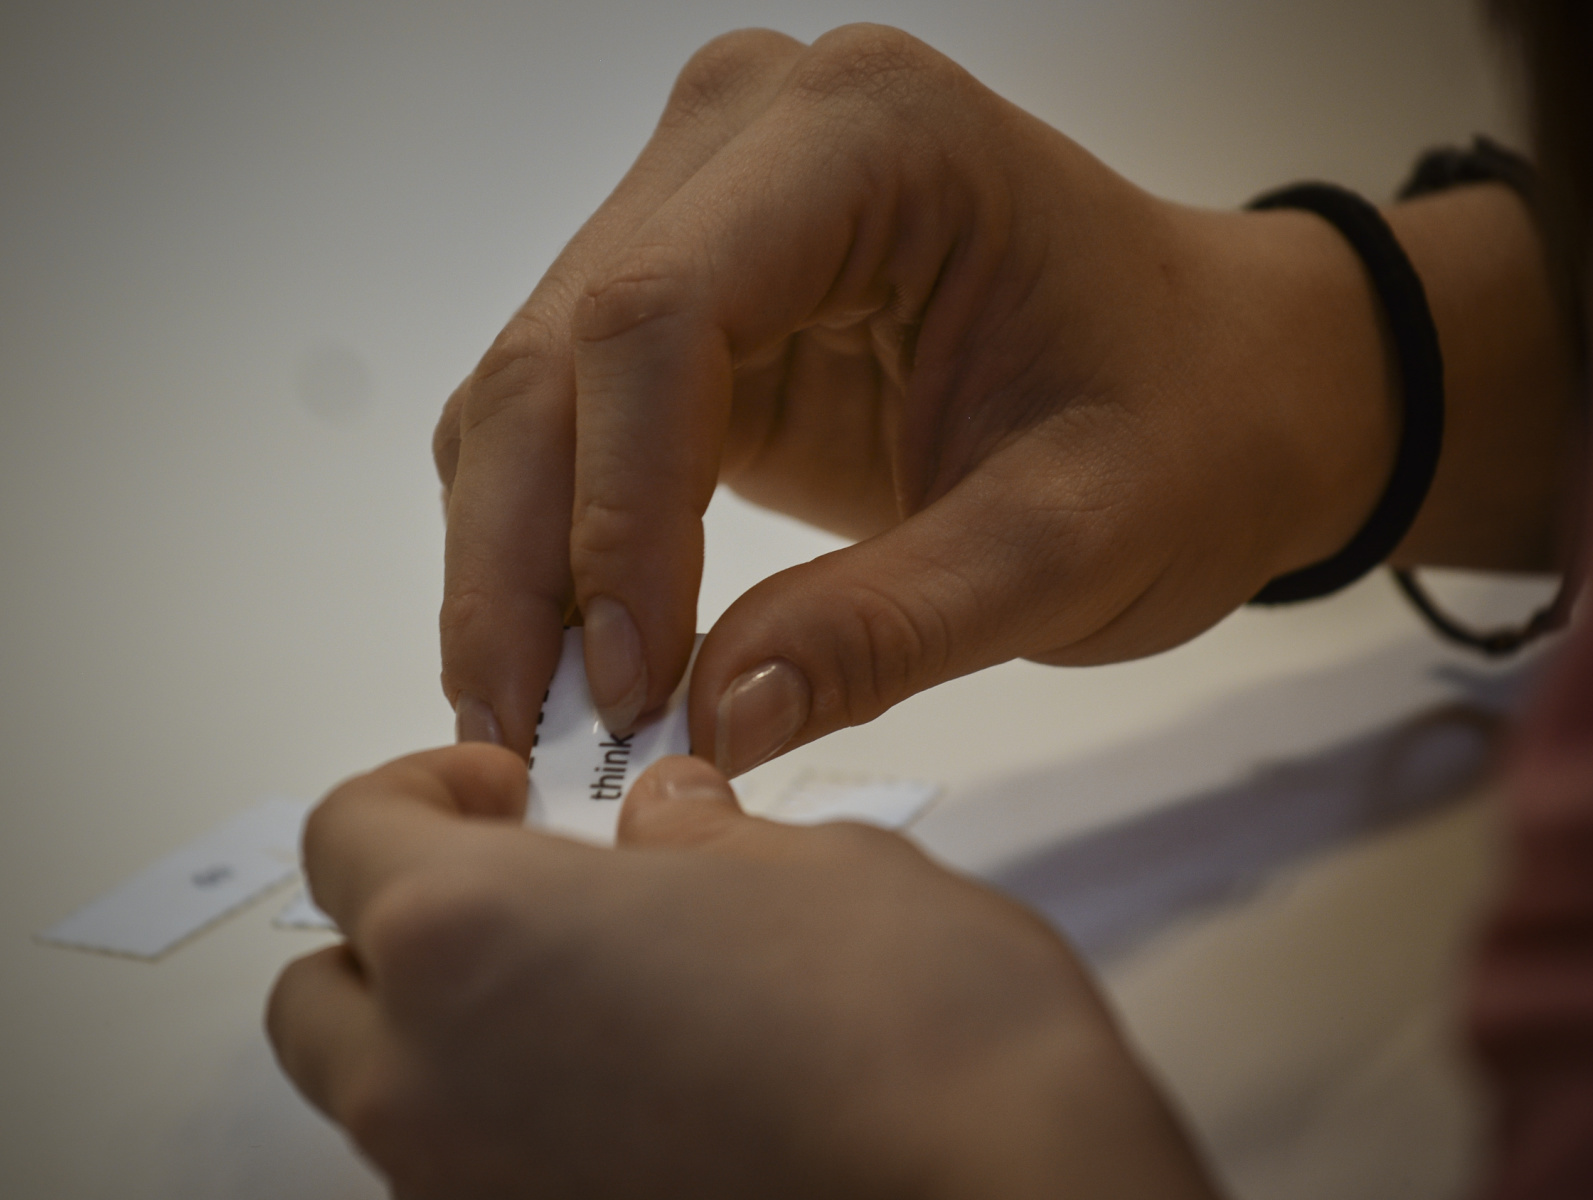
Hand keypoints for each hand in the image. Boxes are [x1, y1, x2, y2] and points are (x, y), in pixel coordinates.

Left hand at [267, 747, 1218, 1198]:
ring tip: (596, 990)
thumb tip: (667, 826)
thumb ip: (700, 835)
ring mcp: (478, 1196)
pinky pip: (477, 1173)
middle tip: (519, 885)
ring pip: (388, 1098)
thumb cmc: (917, 1034)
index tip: (495, 783)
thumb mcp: (811, 865)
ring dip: (450, 1030)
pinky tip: (644, 1085)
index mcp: (474, 936)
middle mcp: (435, 1086)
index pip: (346, 836)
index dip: (419, 789)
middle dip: (400, 926)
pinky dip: (515, 1119)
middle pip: (324, 992)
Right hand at [433, 23, 1410, 767]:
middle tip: (531, 737)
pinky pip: (564, 418)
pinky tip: (568, 652)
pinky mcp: (689, 294)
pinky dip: (552, 542)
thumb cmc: (1185, 426)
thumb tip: (706, 727)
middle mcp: (754, 134)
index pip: (660, 314)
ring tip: (535, 719)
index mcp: (870, 135)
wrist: (1221, 383)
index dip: (617, 513)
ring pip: (530, 391)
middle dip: (528, 563)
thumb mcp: (1070, 543)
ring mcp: (706, 205)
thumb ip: (889, 631)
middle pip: (558, 353)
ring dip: (515, 564)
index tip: (630, 684)